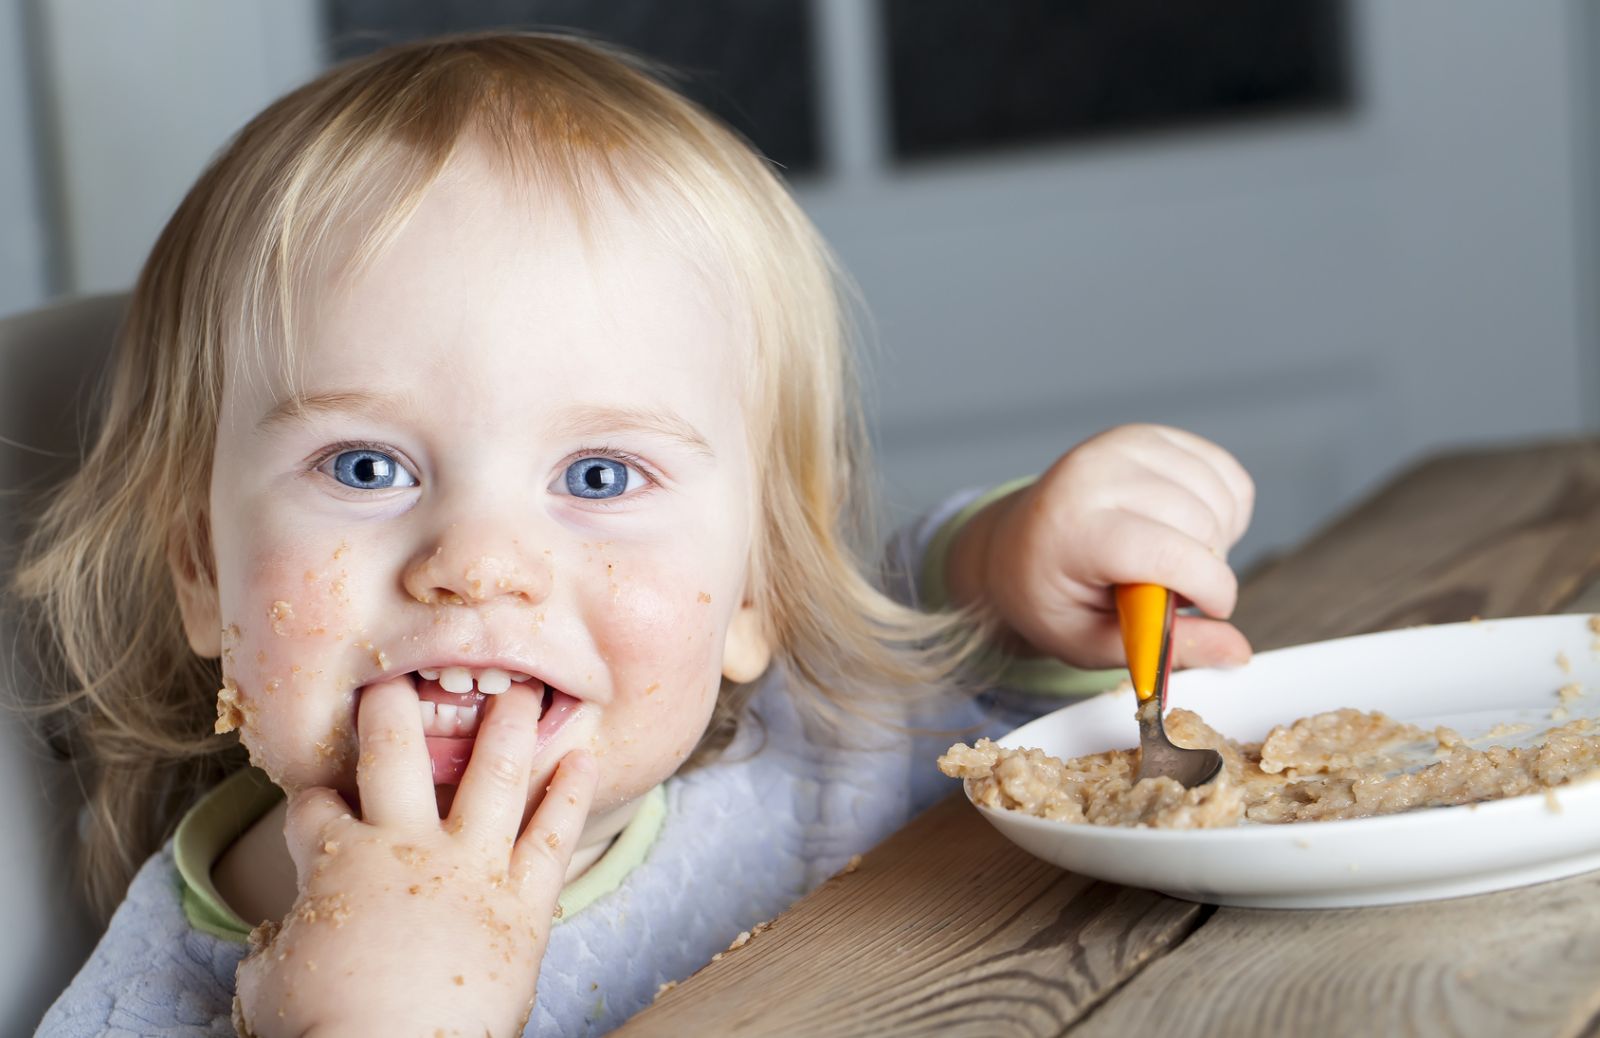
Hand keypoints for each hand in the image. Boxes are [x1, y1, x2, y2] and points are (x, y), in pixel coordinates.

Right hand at [233, 678, 597, 1037]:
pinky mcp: (523, 903)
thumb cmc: (322, 1030)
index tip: (319, 796)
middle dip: (391, 706)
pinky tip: (584, 756)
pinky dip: (571, 794)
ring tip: (522, 688)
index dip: (312, 798)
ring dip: (506, 724)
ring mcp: (472, 868)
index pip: (315, 806)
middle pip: (394, 751)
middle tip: (397, 677)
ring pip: (493, 773)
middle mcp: (406, 845)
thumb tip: (282, 940)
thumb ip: (282, 942)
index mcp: (338, 860)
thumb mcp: (271, 979)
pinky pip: (554, 835)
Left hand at [946, 423, 1254, 670]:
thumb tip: (1237, 652)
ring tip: (1172, 560)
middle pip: (1201, 524)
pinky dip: (1223, 509)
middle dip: (1208, 568)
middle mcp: (1095, 474)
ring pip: (1218, 497)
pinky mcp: (1150, 436)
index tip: (1212, 609)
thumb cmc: (1052, 599)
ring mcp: (1123, 446)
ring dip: (1218, 539)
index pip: (1166, 553)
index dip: (1209, 588)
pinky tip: (1185, 529)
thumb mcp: (1093, 642)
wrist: (1015, 547)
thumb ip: (1166, 648)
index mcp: (1072, 530)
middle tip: (1169, 589)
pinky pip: (1224, 473)